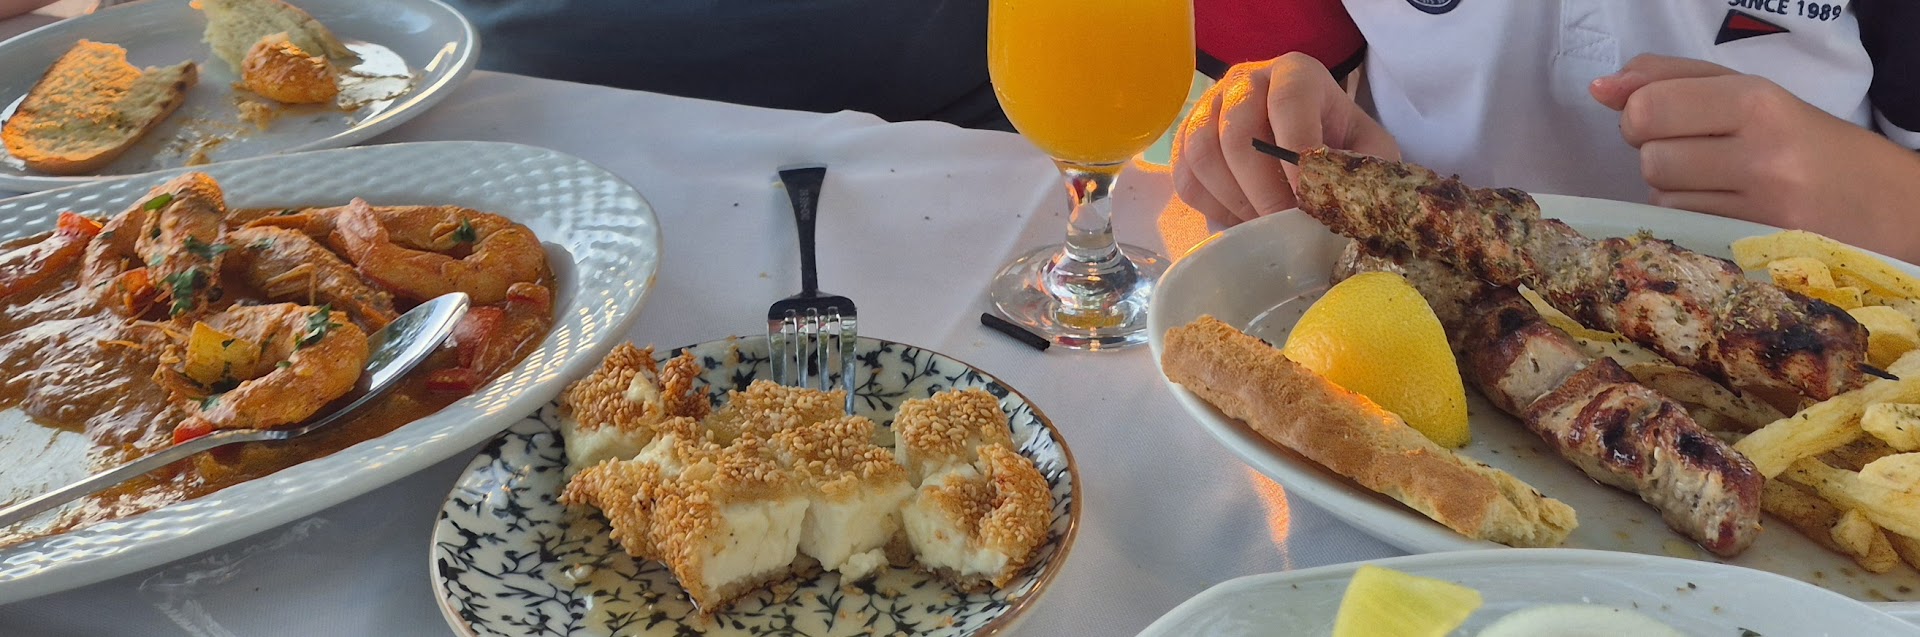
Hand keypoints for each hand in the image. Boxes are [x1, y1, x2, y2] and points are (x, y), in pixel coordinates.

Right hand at [1172, 52, 1399, 226]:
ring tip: (1261, 226)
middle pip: (1238, 133)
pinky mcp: (1186, 138)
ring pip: (1204, 155)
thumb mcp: (1367, 149)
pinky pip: (1185, 176)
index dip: (1296, 147)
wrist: (1307, 138)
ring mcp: (1209, 106)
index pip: (1289, 100)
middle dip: (1262, 190)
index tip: (1306, 195)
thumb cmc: (1337, 143)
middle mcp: (1246, 80)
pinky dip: (1211, 206)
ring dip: (1233, 200)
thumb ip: (1364, 169)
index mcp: (1296, 73)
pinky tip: (1239, 219)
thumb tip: (1345, 204)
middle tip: (1282, 225)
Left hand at [1592, 54, 1919, 261]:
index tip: (1664, 116)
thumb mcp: (1749, 93)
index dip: (1640, 113)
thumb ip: (1670, 79)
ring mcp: (1759, 208)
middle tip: (1698, 150)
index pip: (1648, 107)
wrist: (1886, 206)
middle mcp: (1760, 154)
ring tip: (1721, 180)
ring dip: (1674, 188)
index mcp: (1758, 101)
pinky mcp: (1755, 248)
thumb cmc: (1807, 141)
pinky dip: (1691, 217)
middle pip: (1649, 157)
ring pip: (1661, 197)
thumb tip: (1600, 88)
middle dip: (1658, 151)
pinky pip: (1684, 227)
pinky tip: (1728, 208)